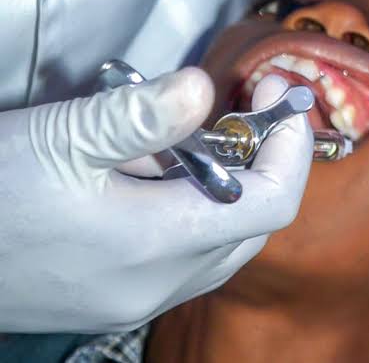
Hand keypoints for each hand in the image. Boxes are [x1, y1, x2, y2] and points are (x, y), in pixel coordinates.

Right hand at [0, 69, 311, 331]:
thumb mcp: (64, 137)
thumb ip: (142, 114)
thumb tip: (201, 88)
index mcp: (156, 243)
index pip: (271, 203)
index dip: (290, 149)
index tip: (280, 100)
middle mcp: (160, 283)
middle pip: (254, 222)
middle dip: (260, 162)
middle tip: (239, 112)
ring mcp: (141, 295)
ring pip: (224, 239)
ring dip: (227, 185)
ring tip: (189, 139)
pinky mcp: (122, 294)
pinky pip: (189, 252)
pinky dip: (196, 208)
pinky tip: (159, 175)